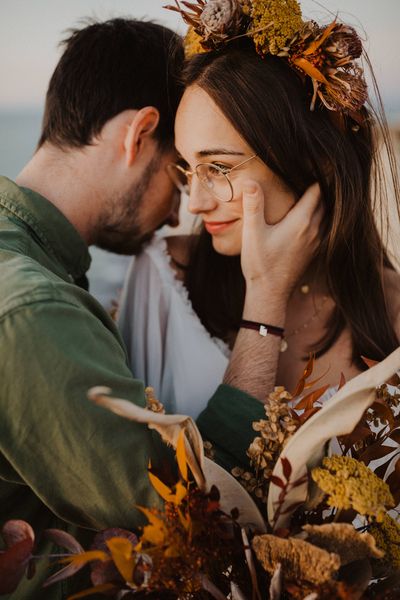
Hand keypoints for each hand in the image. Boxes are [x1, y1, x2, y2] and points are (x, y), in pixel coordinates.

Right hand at [240, 180, 322, 299]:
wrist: (270, 293)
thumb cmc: (260, 264)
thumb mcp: (252, 233)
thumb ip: (253, 205)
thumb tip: (250, 181)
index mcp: (302, 221)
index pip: (316, 190)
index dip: (313, 175)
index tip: (306, 166)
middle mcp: (314, 229)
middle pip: (324, 201)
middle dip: (317, 188)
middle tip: (305, 176)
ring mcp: (317, 242)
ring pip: (326, 215)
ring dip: (319, 204)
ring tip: (306, 194)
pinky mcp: (314, 251)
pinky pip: (324, 228)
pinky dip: (319, 218)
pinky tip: (305, 218)